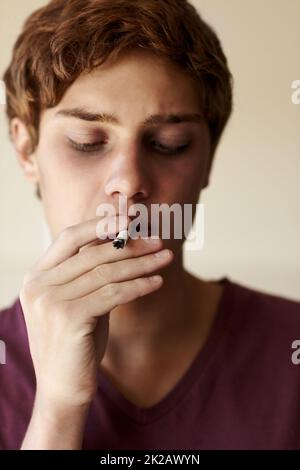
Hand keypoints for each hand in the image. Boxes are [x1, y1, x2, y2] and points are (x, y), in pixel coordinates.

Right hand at [20, 215, 173, 408]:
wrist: (62, 390)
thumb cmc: (75, 343)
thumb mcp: (79, 302)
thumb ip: (90, 274)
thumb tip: (123, 244)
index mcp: (36, 277)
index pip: (69, 237)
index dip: (100, 225)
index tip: (131, 219)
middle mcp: (38, 285)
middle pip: (92, 254)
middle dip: (130, 246)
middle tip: (158, 241)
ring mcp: (50, 301)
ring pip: (106, 273)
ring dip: (141, 264)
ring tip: (165, 259)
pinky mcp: (68, 318)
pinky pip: (113, 294)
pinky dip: (139, 286)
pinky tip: (157, 282)